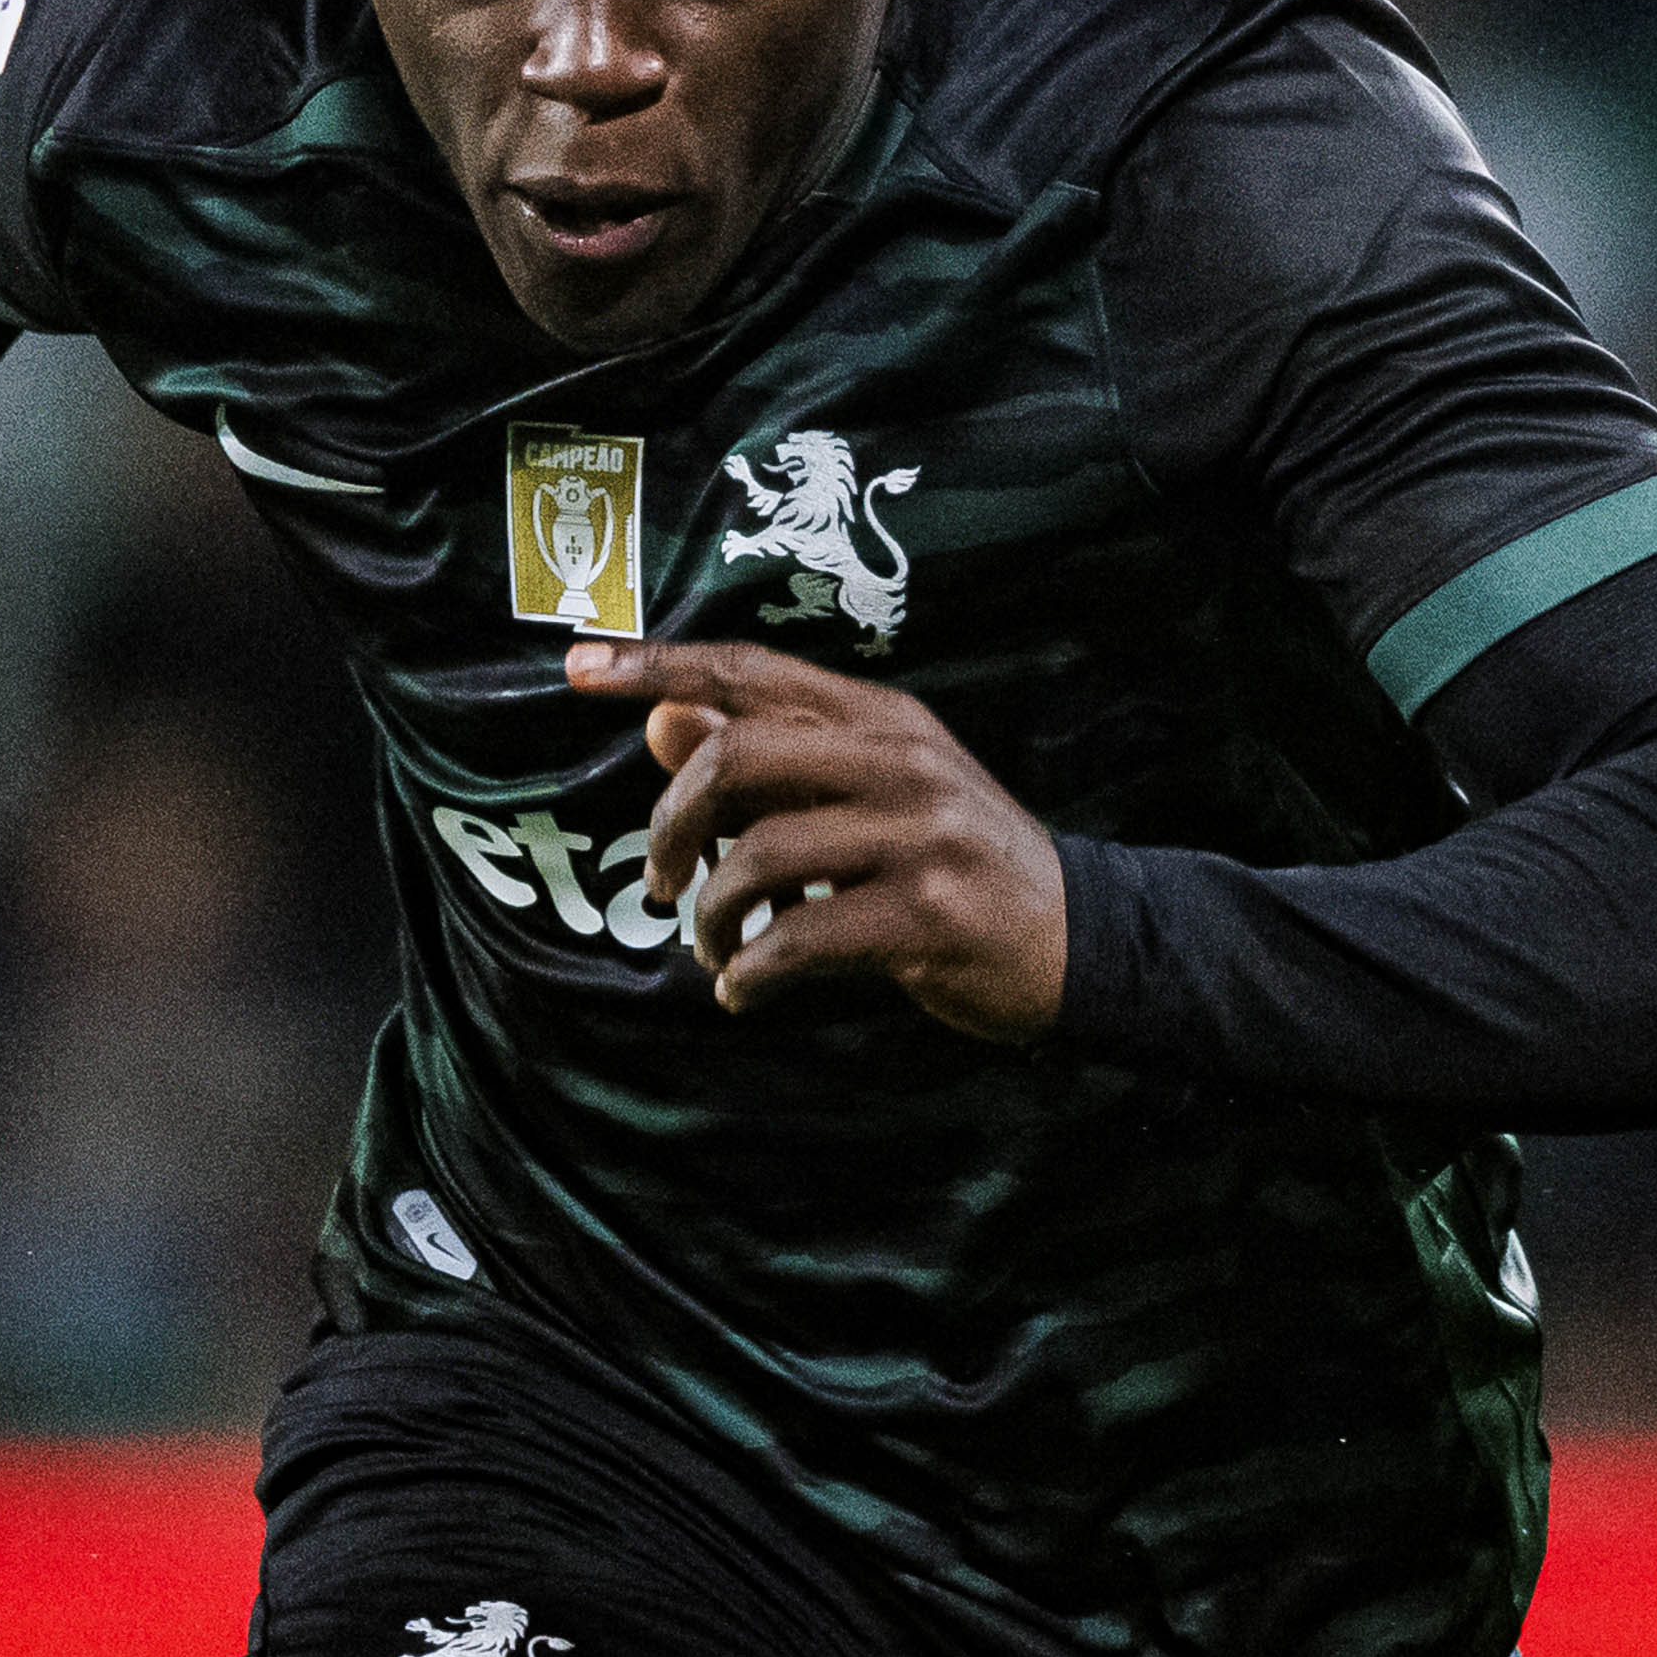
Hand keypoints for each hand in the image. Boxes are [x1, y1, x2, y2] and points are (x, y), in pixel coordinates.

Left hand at [568, 635, 1069, 1038]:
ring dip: (710, 917)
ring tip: (714, 950)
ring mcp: (917, 835)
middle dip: (671, 826)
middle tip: (660, 883)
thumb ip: (771, 757)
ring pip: (759, 854)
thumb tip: (662, 720)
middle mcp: (898, 760)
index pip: (749, 668)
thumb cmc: (955, 862)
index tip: (578, 666)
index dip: (657, 666)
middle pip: (736, 758)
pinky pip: (799, 937)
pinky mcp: (926, 913)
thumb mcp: (869, 792)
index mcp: (879, 718)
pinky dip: (750, 973)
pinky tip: (746, 990)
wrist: (1079, 936)